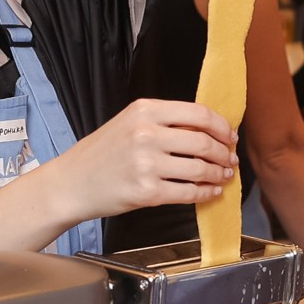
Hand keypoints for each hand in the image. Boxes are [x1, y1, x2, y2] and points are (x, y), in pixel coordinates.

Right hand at [55, 98, 236, 220]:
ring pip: (200, 169)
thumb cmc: (101, 154)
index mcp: (145, 110)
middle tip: (231, 160)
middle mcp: (146, 134)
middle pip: (203, 142)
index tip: (230, 136)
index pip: (198, 114)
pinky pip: (188, 193)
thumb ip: (164, 122)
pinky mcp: (147, 192)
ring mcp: (146, 164)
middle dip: (224, 153)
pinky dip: (206, 193)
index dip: (221, 126)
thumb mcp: (129, 123)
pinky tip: (211, 192)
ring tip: (224, 176)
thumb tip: (207, 130)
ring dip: (219, 174)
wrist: (72, 183)